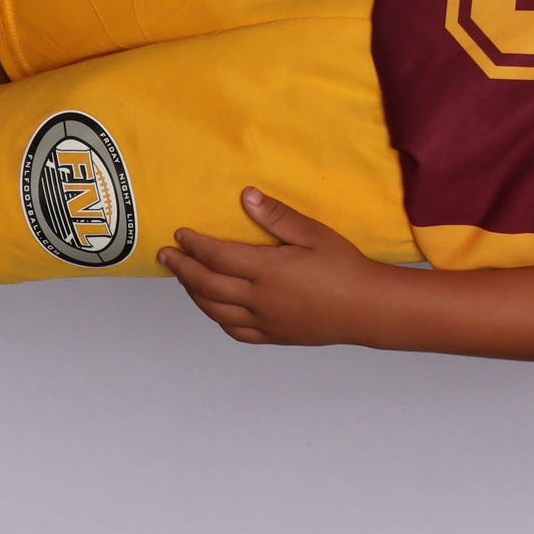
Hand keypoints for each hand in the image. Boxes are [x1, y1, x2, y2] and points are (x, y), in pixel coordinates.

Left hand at [163, 189, 392, 345]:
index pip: (217, 256)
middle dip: (183, 269)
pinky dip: (218, 318)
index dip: (194, 245)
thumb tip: (247, 196)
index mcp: (266, 271)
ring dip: (194, 293)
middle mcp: (259, 299)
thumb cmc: (344, 267)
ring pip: (215, 310)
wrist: (367, 308)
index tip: (180, 234)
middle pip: (207, 284)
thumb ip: (277, 217)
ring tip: (184, 279)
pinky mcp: (274, 336)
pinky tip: (215, 309)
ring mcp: (264, 321)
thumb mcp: (313, 234)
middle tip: (167, 256)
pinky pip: (235, 330)